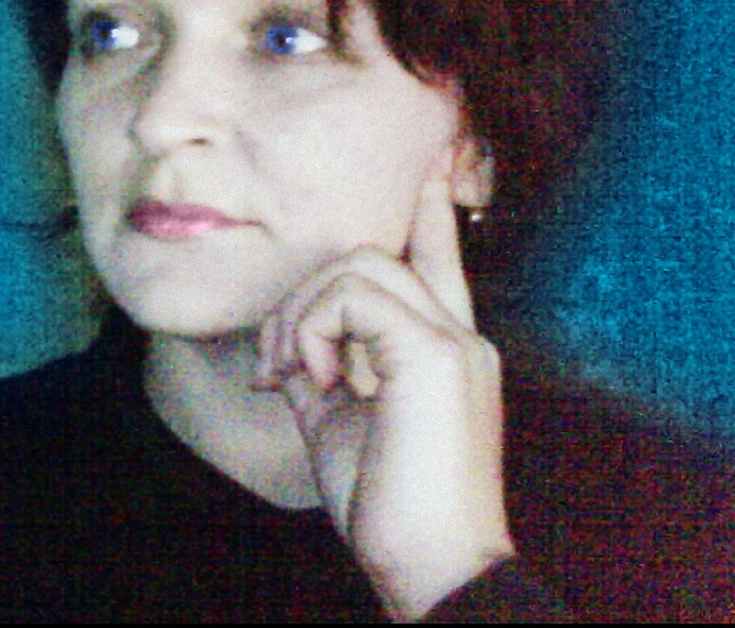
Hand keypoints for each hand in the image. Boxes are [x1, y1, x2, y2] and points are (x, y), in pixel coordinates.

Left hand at [255, 152, 513, 621]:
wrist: (431, 568)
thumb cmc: (388, 501)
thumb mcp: (341, 420)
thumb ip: (325, 365)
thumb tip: (289, 340)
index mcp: (444, 346)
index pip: (437, 256)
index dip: (428, 209)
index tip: (425, 167)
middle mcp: (458, 331)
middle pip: (371, 253)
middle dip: (305, 296)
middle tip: (277, 365)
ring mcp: (451, 338)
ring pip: (357, 261)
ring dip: (303, 316)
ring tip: (295, 377)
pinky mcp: (433, 351)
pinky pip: (350, 293)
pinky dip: (314, 330)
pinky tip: (315, 379)